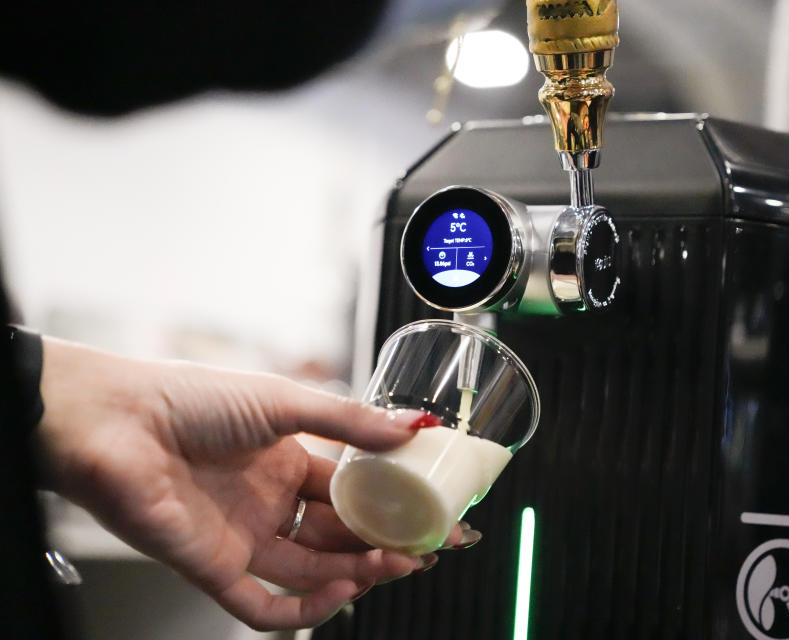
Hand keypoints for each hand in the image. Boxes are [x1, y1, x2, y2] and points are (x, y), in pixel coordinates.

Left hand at [36, 337, 473, 629]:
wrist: (113, 418)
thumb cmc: (189, 397)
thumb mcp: (283, 402)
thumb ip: (348, 421)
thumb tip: (413, 426)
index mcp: (287, 461)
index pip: (352, 492)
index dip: (392, 503)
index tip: (434, 509)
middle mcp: (270, 502)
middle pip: (339, 537)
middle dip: (384, 544)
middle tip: (428, 545)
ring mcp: (244, 538)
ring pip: (312, 573)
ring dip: (358, 573)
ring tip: (395, 562)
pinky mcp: (213, 568)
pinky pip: (264, 606)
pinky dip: (305, 611)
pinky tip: (341, 593)